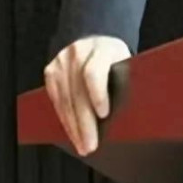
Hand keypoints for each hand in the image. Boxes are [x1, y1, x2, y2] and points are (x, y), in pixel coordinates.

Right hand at [44, 36, 130, 155]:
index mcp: (102, 48)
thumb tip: (131, 114)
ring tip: (81, 145)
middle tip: (90, 146)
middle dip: (84, 123)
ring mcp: (62, 61)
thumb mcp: (124, 61)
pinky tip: (71, 132)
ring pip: (65, 100)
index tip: (104, 115)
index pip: (94, 72)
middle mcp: (79, 52)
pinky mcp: (51, 70)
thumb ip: (123, 80)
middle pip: (78, 93)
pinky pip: (56, 100)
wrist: (96, 36)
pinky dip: (64, 118)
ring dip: (73, 127)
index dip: (98, 95)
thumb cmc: (115, 57)